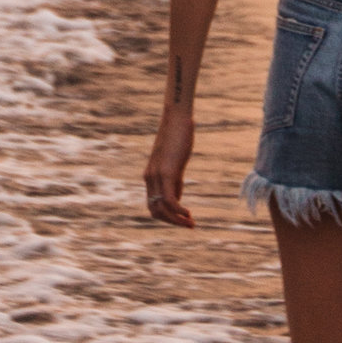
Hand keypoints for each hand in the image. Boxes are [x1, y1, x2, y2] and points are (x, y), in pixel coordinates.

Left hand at [144, 109, 196, 228]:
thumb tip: (176, 197)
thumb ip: (174, 181)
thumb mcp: (175, 163)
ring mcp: (157, 176)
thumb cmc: (178, 136)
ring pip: (161, 209)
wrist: (177, 118)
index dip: (166, 217)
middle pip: (154, 211)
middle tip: (189, 225)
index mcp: (150, 176)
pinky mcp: (167, 172)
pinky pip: (168, 200)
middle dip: (171, 222)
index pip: (153, 205)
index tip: (182, 219)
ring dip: (176, 221)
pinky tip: (188, 213)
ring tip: (191, 223)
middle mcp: (150, 178)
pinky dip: (178, 212)